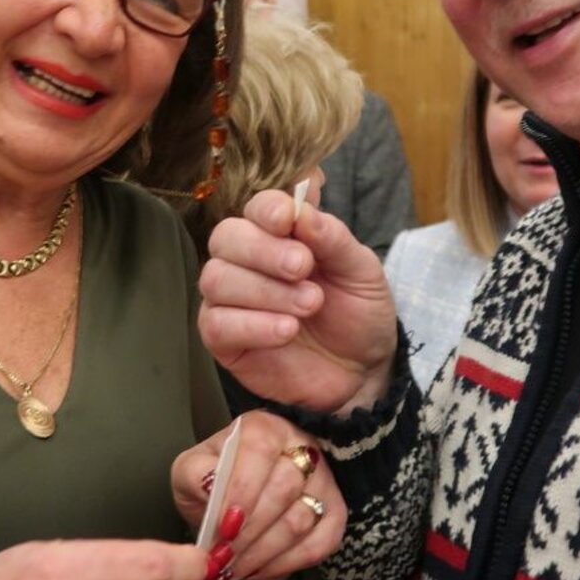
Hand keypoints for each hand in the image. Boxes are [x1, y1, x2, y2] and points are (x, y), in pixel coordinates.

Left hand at [172, 411, 344, 579]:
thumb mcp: (191, 470)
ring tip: (233, 568)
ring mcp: (323, 481)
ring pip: (302, 518)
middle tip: (222, 557)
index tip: (224, 525)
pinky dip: (286, 564)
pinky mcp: (334, 514)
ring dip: (263, 552)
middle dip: (249, 530)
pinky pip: (320, 544)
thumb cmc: (214, 481)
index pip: (260, 449)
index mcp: (264, 428)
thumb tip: (210, 486)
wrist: (234, 499)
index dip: (243, 488)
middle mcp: (301, 447)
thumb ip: (194, 474)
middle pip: (285, 487)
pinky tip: (259, 571)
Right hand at [199, 189, 397, 412]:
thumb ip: (333, 238)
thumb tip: (302, 210)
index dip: (267, 209)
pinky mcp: (224, 341)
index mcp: (278, 235)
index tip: (287, 220)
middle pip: (225, 237)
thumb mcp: (361, 271)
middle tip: (303, 267)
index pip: (256, 208)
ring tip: (309, 306)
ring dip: (265, 290)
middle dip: (263, 250)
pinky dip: (253, 325)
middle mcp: (246, 262)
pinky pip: (216, 324)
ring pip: (216, 279)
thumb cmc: (357, 313)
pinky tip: (288, 331)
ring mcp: (230, 301)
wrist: (363, 371)